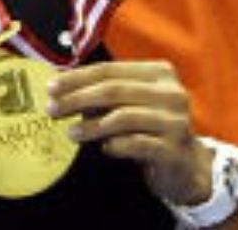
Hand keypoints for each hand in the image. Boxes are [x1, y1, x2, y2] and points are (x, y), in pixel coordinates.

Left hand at [48, 59, 213, 204]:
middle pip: (112, 90)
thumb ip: (102, 95)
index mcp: (158, 73)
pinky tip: (104, 149)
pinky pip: (135, 143)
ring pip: (123, 117)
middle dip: (77, 99)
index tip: (51, 88)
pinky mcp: (174, 149)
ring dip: (91, 126)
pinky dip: (114, 145)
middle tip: (52, 110)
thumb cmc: (149, 129)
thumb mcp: (128, 105)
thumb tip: (60, 90)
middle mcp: (171, 93)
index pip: (108, 70)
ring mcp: (175, 121)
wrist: (186, 167)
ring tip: (72, 133)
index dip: (76, 78)